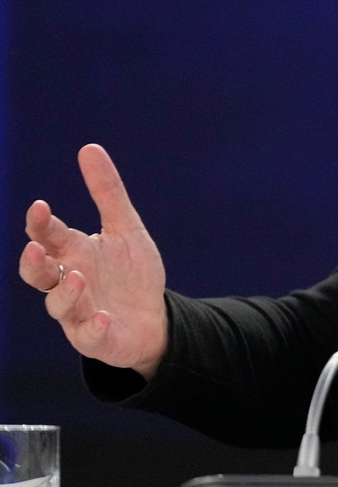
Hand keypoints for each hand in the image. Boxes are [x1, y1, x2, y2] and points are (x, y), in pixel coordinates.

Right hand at [19, 144, 167, 378]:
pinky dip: (92, 326)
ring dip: (66, 293)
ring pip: (59, 306)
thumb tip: (89, 148)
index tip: (40, 207)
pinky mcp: (95, 338)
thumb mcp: (125, 229)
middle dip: (34, 263)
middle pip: (39, 274)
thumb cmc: (131, 273)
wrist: (152, 318)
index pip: (48, 236)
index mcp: (73, 253)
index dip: (40, 224)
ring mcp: (78, 313)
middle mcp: (68, 283)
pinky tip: (102, 316)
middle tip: (36, 249)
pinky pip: (88, 336)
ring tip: (77, 277)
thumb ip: (107, 192)